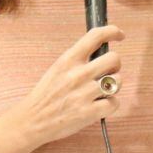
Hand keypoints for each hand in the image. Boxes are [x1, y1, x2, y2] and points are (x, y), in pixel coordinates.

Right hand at [17, 25, 123, 147]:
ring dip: (113, 86)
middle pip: (114, 58)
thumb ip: (77, 61)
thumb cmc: (45, 95)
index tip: (119, 35)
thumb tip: (100, 54)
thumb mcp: (57, 69)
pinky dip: (110, 105)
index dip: (112, 32)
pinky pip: (114, 103)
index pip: (95, 36)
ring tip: (100, 92)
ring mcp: (84, 93)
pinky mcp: (89, 113)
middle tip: (107, 72)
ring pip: (118, 81)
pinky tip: (99, 106)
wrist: (32, 120)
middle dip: (115, 65)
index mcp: (68, 60)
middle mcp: (78, 74)